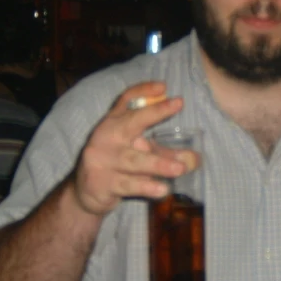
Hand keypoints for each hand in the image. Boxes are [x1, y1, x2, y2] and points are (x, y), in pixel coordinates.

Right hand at [70, 81, 197, 216]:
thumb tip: (195, 159)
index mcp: (113, 123)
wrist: (84, 193)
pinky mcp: (102, 183)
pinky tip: (163, 190)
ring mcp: (102, 160)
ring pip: (134, 160)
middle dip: (155, 112)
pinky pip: (129, 184)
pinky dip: (147, 186)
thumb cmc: (116, 165)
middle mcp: (106, 136)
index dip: (144, 91)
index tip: (163, 86)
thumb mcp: (137, 153)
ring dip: (159, 163)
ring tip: (180, 168)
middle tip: (178, 104)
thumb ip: (163, 152)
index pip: (126, 99)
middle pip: (131, 121)